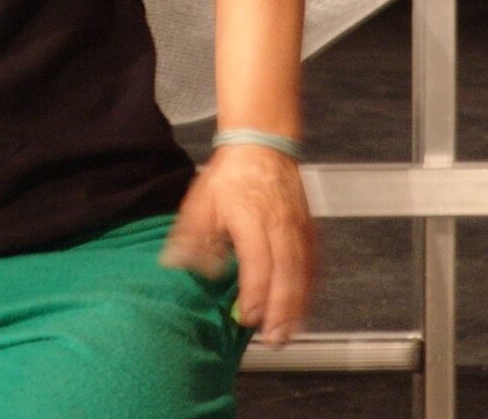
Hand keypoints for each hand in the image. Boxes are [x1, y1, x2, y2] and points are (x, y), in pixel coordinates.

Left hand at [160, 144, 314, 345]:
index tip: (247, 316)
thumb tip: (175, 264)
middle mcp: (280, 225)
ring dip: (297, 306)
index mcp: (251, 218)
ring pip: (303, 273)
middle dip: (281, 310)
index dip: (255, 293)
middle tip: (274, 339)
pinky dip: (308, 290)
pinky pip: (312, 265)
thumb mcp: (201, 201)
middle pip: (286, 273)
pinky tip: (302, 309)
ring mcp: (298, 228)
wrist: (262, 147)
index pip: (258, 262)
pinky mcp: (308, 231)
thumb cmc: (230, 176)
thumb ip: (190, 236)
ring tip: (288, 332)